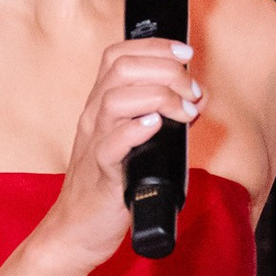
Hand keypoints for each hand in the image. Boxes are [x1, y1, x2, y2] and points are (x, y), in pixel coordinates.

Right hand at [39, 32, 204, 269]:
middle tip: (192, 92)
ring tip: (184, 112)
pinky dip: (135, 130)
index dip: (154, 46)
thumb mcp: (135, 142)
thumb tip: (198, 97)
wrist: (77, 229)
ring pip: (116, 98)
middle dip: (166, 70)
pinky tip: (156, 127)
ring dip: (159, 97)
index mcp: (100, 105)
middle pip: (122, 69)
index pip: (118, 55)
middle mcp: (94, 118)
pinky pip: (112, 143)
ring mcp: (94, 143)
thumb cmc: (109, 185)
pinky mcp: (101, 173)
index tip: (185, 53)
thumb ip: (163, 116)